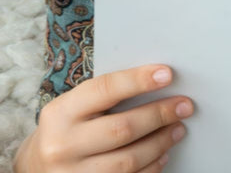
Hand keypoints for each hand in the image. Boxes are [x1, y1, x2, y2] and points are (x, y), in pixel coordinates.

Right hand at [14, 65, 192, 172]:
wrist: (38, 167)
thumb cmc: (68, 129)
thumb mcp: (75, 108)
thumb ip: (109, 96)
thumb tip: (159, 82)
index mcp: (60, 114)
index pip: (104, 90)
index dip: (138, 81)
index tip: (167, 74)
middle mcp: (63, 145)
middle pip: (123, 128)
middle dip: (160, 115)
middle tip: (185, 106)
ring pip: (130, 159)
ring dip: (161, 142)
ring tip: (178, 129)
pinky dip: (153, 166)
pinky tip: (163, 154)